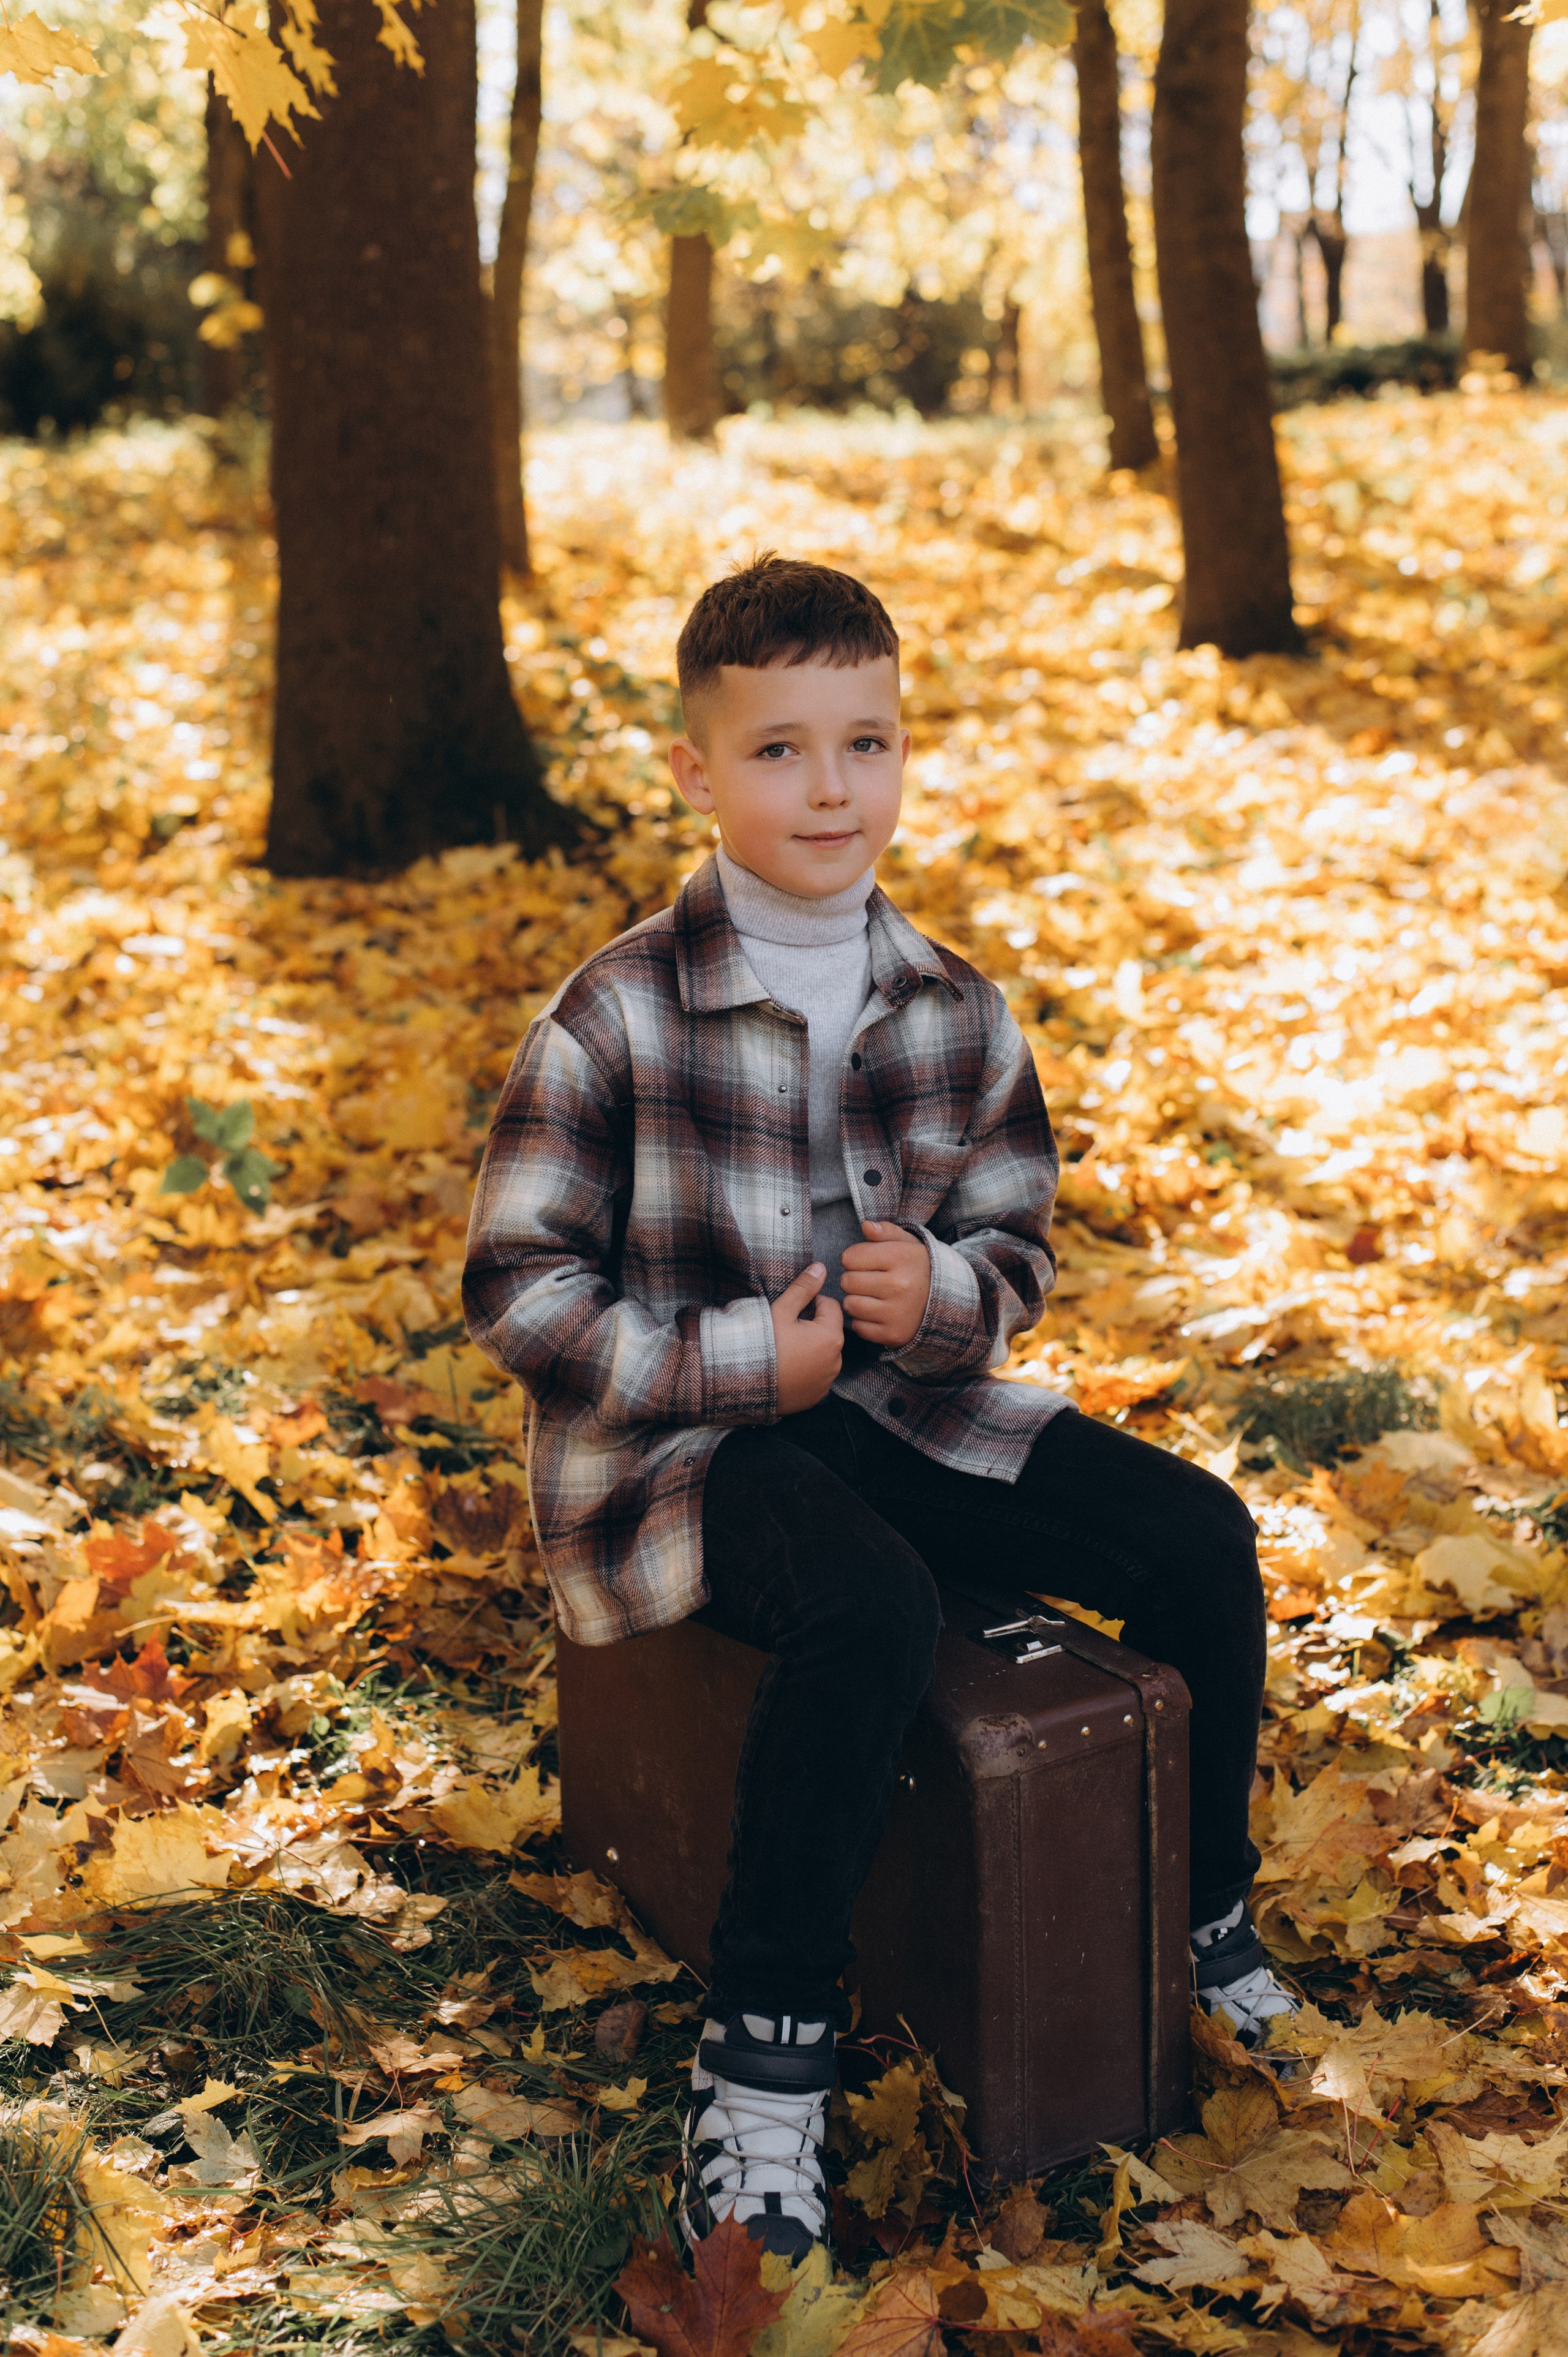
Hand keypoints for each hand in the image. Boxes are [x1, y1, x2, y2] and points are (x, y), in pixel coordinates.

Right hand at [771, 1261, 844, 1414]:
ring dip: (812, 1348)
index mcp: (831, 1336)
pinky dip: (808, 1370)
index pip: (831, 1306)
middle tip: (786, 1330)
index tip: (793, 1310)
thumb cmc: (763, 1345)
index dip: (812, 1303)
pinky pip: (818, 1375)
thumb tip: (821, 1268)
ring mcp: (827, 1381)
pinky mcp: (817, 1395)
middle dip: (813, 1326)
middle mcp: (836, 1360)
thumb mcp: (781, 1310)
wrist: (745, 1384)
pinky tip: (788, 1367)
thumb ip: (803, 1288)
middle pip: (829, 1331)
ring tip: (786, 1350)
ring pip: (824, 1353)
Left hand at [842, 1221, 930, 1348]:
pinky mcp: (893, 1334)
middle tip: (869, 1280)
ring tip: (872, 1296)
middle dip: (853, 1279)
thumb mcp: (908, 1244)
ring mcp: (897, 1312)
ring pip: (850, 1304)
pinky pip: (859, 1327)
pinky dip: (864, 1321)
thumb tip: (866, 1226)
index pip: (850, 1257)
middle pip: (847, 1281)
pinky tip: (878, 1313)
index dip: (854, 1258)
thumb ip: (886, 1231)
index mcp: (901, 1258)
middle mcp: (899, 1285)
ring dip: (856, 1300)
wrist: (947, 1303)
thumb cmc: (918, 1269)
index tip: (866, 1262)